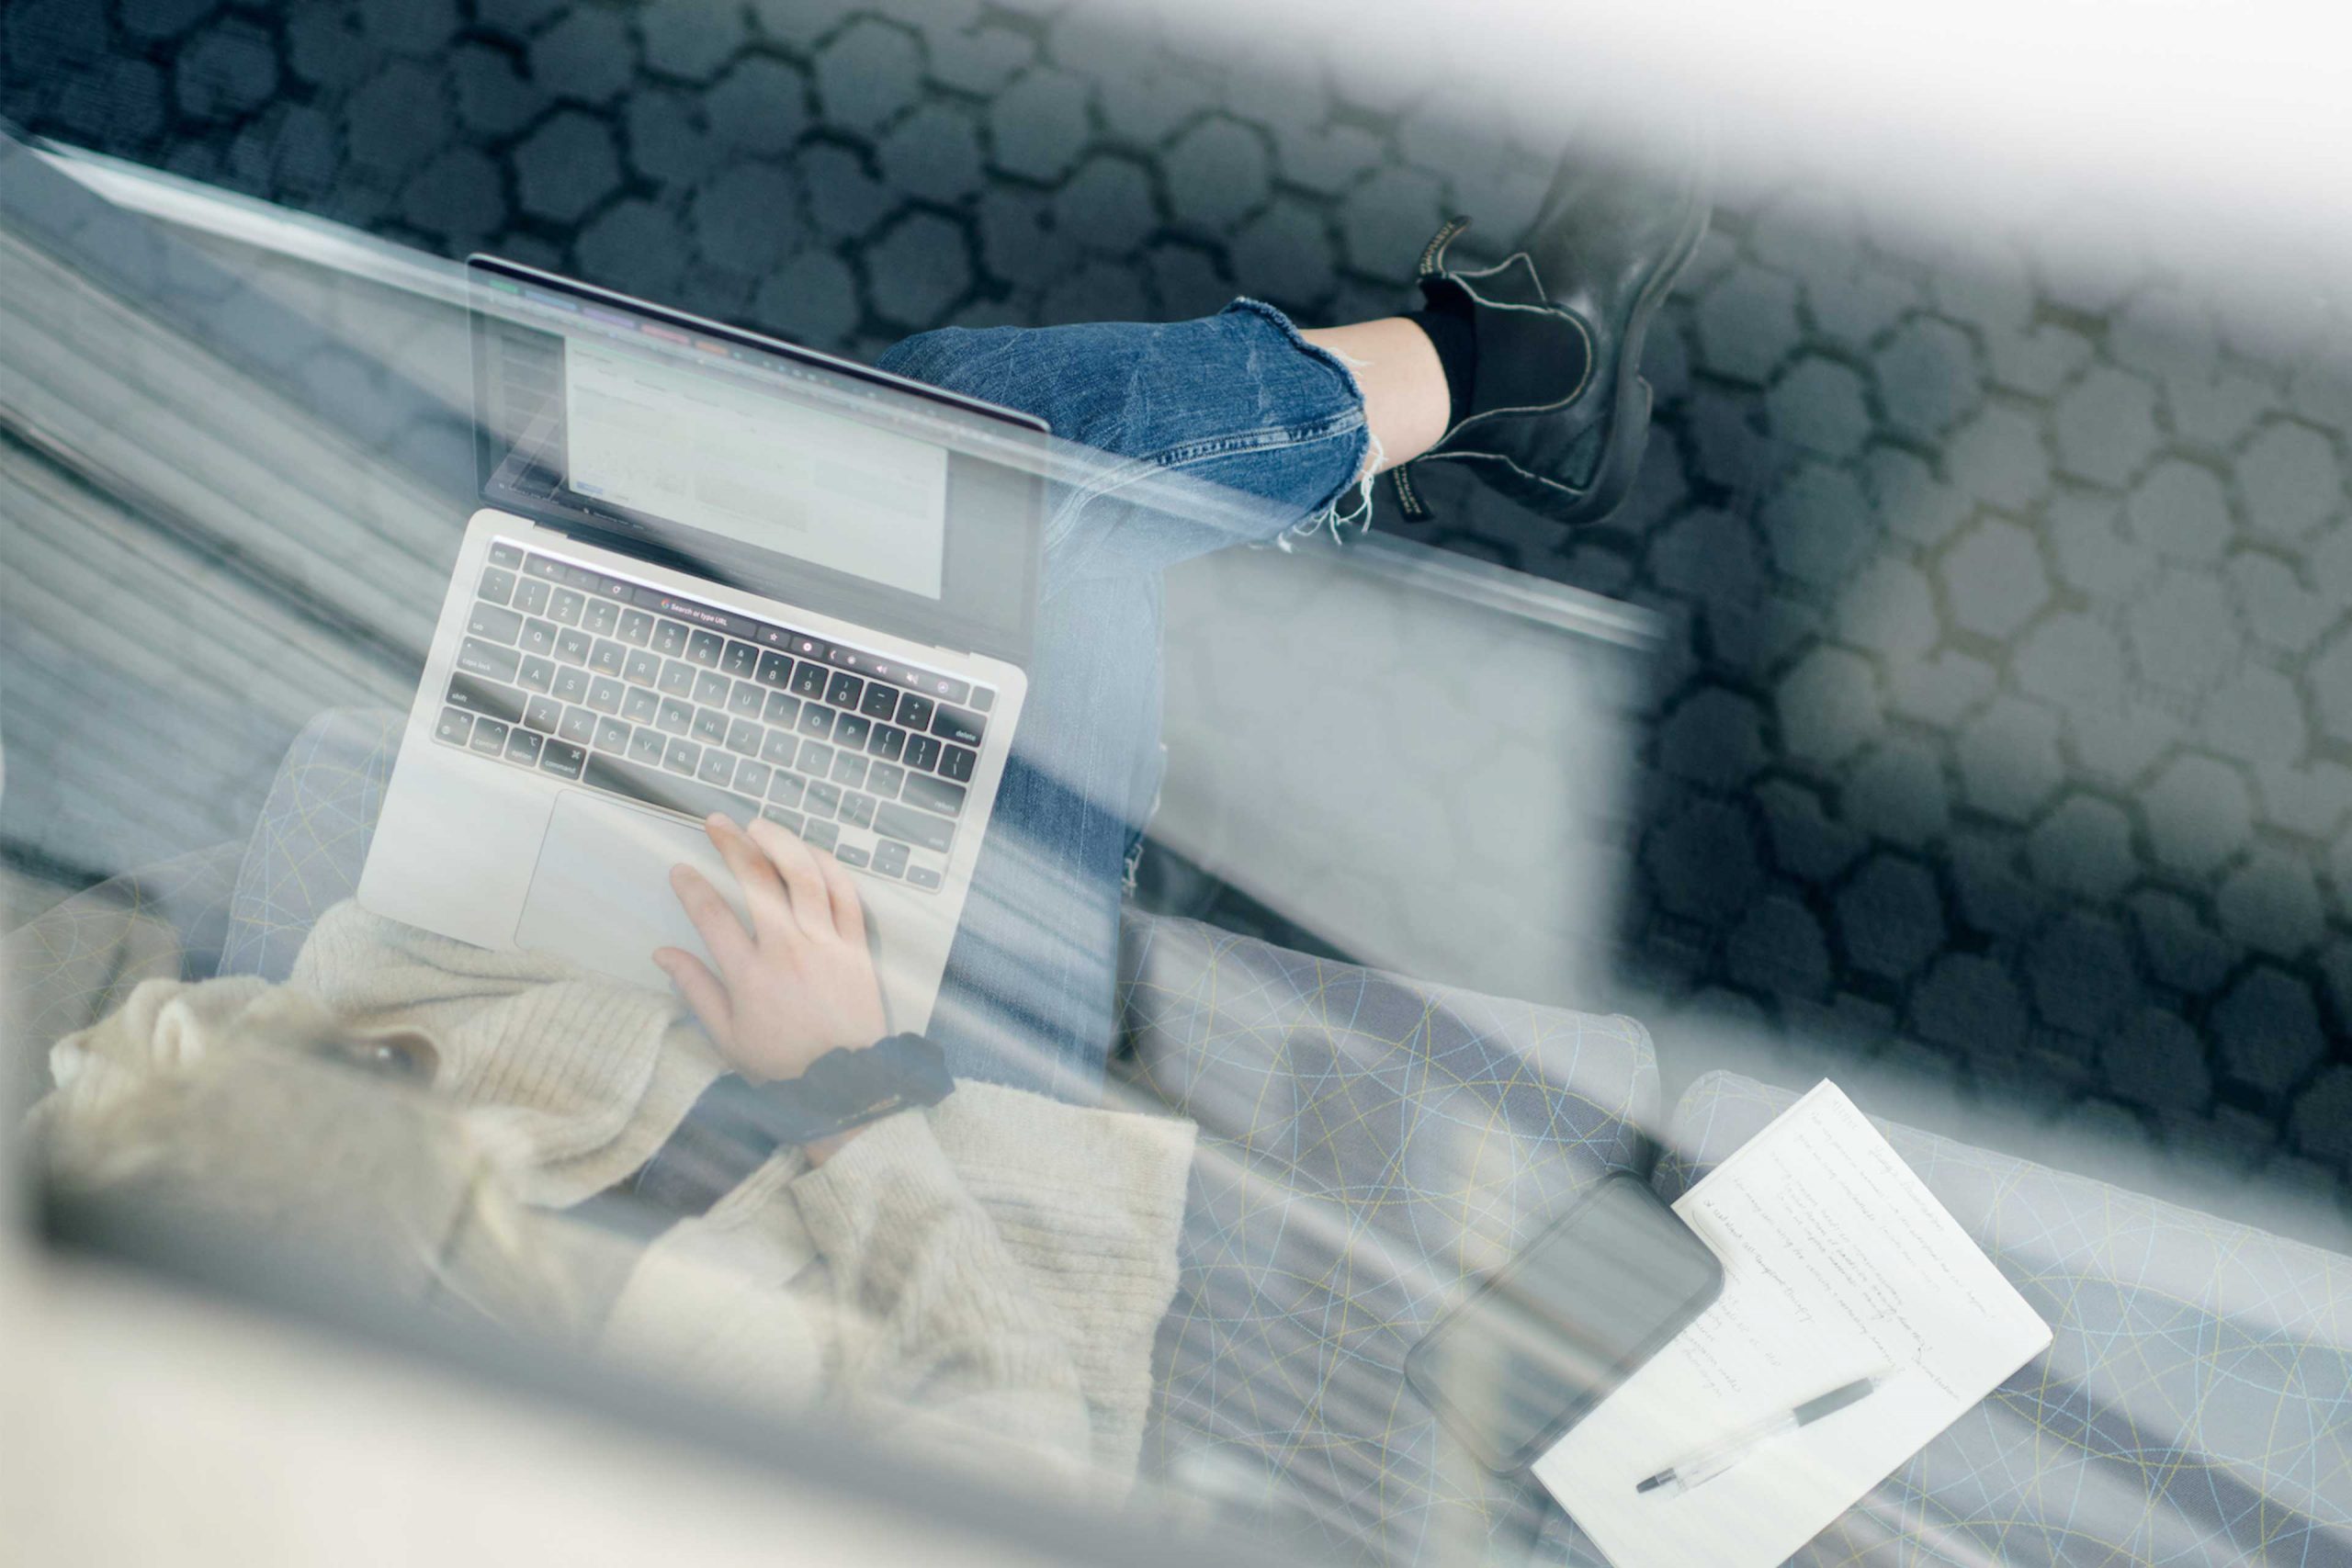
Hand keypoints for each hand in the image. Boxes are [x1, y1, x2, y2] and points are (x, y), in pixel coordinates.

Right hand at [654, 814, 886, 1084]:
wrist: (847, 1084)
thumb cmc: (786, 1064)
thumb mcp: (728, 1037)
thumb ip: (695, 990)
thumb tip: (664, 956)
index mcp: (750, 976)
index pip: (712, 917)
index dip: (691, 888)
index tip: (680, 871)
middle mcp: (787, 951)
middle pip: (757, 882)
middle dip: (732, 845)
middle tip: (716, 824)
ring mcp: (826, 944)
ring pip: (805, 876)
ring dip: (781, 843)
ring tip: (760, 826)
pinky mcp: (856, 947)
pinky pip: (846, 894)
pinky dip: (828, 867)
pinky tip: (810, 853)